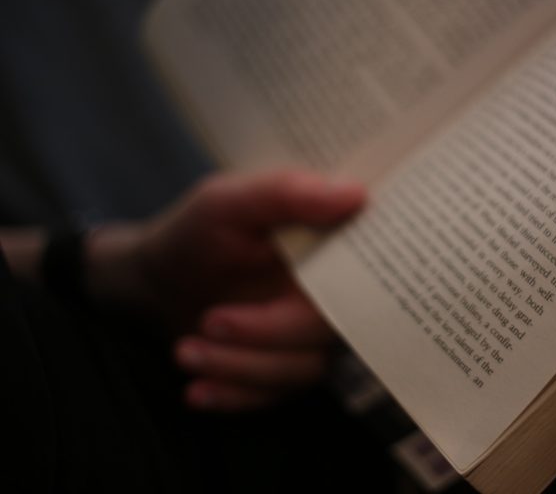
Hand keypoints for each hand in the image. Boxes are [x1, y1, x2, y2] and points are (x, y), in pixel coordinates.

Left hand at [88, 171, 363, 410]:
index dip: (349, 289)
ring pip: (302, 369)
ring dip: (240, 366)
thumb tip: (356, 194)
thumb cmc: (195, 234)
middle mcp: (332, 295)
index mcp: (333, 248)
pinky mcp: (283, 370)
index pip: (367, 273)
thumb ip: (287, 194)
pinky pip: (274, 397)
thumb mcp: (227, 202)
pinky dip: (233, 395)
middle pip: (329, 329)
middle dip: (267, 334)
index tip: (295, 288)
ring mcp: (309, 337)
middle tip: (210, 320)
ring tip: (185, 350)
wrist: (152, 282)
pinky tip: (195, 390)